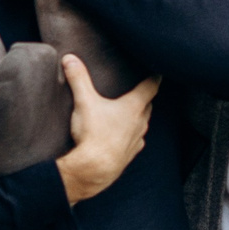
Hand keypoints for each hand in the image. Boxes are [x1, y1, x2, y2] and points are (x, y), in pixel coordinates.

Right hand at [55, 56, 157, 203]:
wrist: (94, 170)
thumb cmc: (93, 134)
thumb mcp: (84, 102)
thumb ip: (78, 79)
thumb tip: (70, 58)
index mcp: (133, 107)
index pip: (150, 87)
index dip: (154, 78)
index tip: (158, 72)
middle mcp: (140, 123)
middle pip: (147, 106)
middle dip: (144, 98)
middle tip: (140, 90)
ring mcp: (136, 140)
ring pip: (142, 124)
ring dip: (138, 118)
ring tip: (130, 113)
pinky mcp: (129, 155)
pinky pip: (135, 141)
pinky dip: (130, 136)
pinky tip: (122, 137)